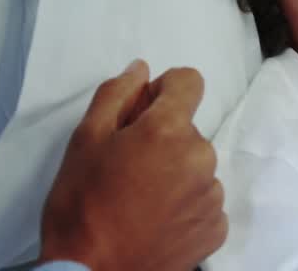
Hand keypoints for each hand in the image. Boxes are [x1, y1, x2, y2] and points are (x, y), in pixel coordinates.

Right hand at [38, 60, 227, 270]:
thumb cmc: (81, 206)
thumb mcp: (84, 140)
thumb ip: (116, 94)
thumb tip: (141, 69)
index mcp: (169, 129)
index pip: (190, 81)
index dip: (165, 90)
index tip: (143, 112)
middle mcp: (201, 157)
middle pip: (188, 129)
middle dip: (163, 139)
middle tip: (128, 167)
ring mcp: (212, 195)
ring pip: (196, 166)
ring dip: (175, 173)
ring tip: (139, 199)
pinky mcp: (216, 228)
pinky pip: (204, 201)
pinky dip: (184, 205)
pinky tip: (156, 220)